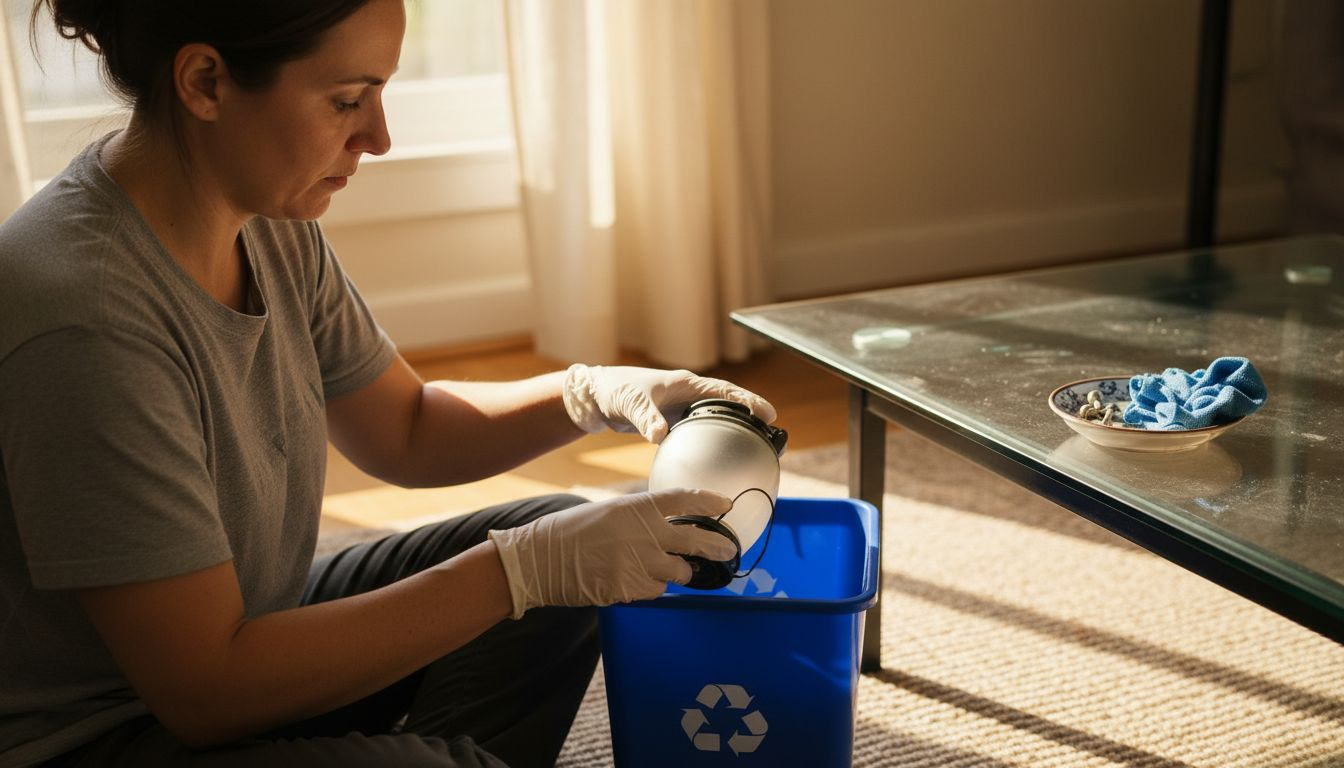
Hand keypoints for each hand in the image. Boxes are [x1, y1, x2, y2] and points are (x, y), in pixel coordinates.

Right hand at [487, 488, 736, 617]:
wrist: (539, 558)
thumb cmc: (570, 532)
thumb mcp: (610, 512)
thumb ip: (641, 519)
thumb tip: (669, 530)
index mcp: (638, 506)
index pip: (685, 498)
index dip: (709, 501)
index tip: (725, 505)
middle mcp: (645, 532)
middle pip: (697, 539)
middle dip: (718, 547)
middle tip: (728, 551)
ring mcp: (640, 561)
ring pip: (680, 572)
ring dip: (679, 573)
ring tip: (668, 571)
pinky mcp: (631, 588)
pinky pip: (657, 591)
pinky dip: (651, 588)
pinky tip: (633, 582)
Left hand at [561, 364, 775, 442]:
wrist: (595, 399)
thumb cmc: (614, 392)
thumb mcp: (631, 404)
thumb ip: (647, 419)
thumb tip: (660, 436)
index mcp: (686, 384)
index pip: (725, 391)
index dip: (749, 401)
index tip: (770, 415)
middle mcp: (688, 395)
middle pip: (728, 406)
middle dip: (751, 418)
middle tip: (773, 438)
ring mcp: (682, 409)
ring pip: (716, 420)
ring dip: (735, 431)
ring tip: (756, 451)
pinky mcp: (673, 423)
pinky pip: (699, 433)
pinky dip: (712, 444)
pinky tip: (719, 463)